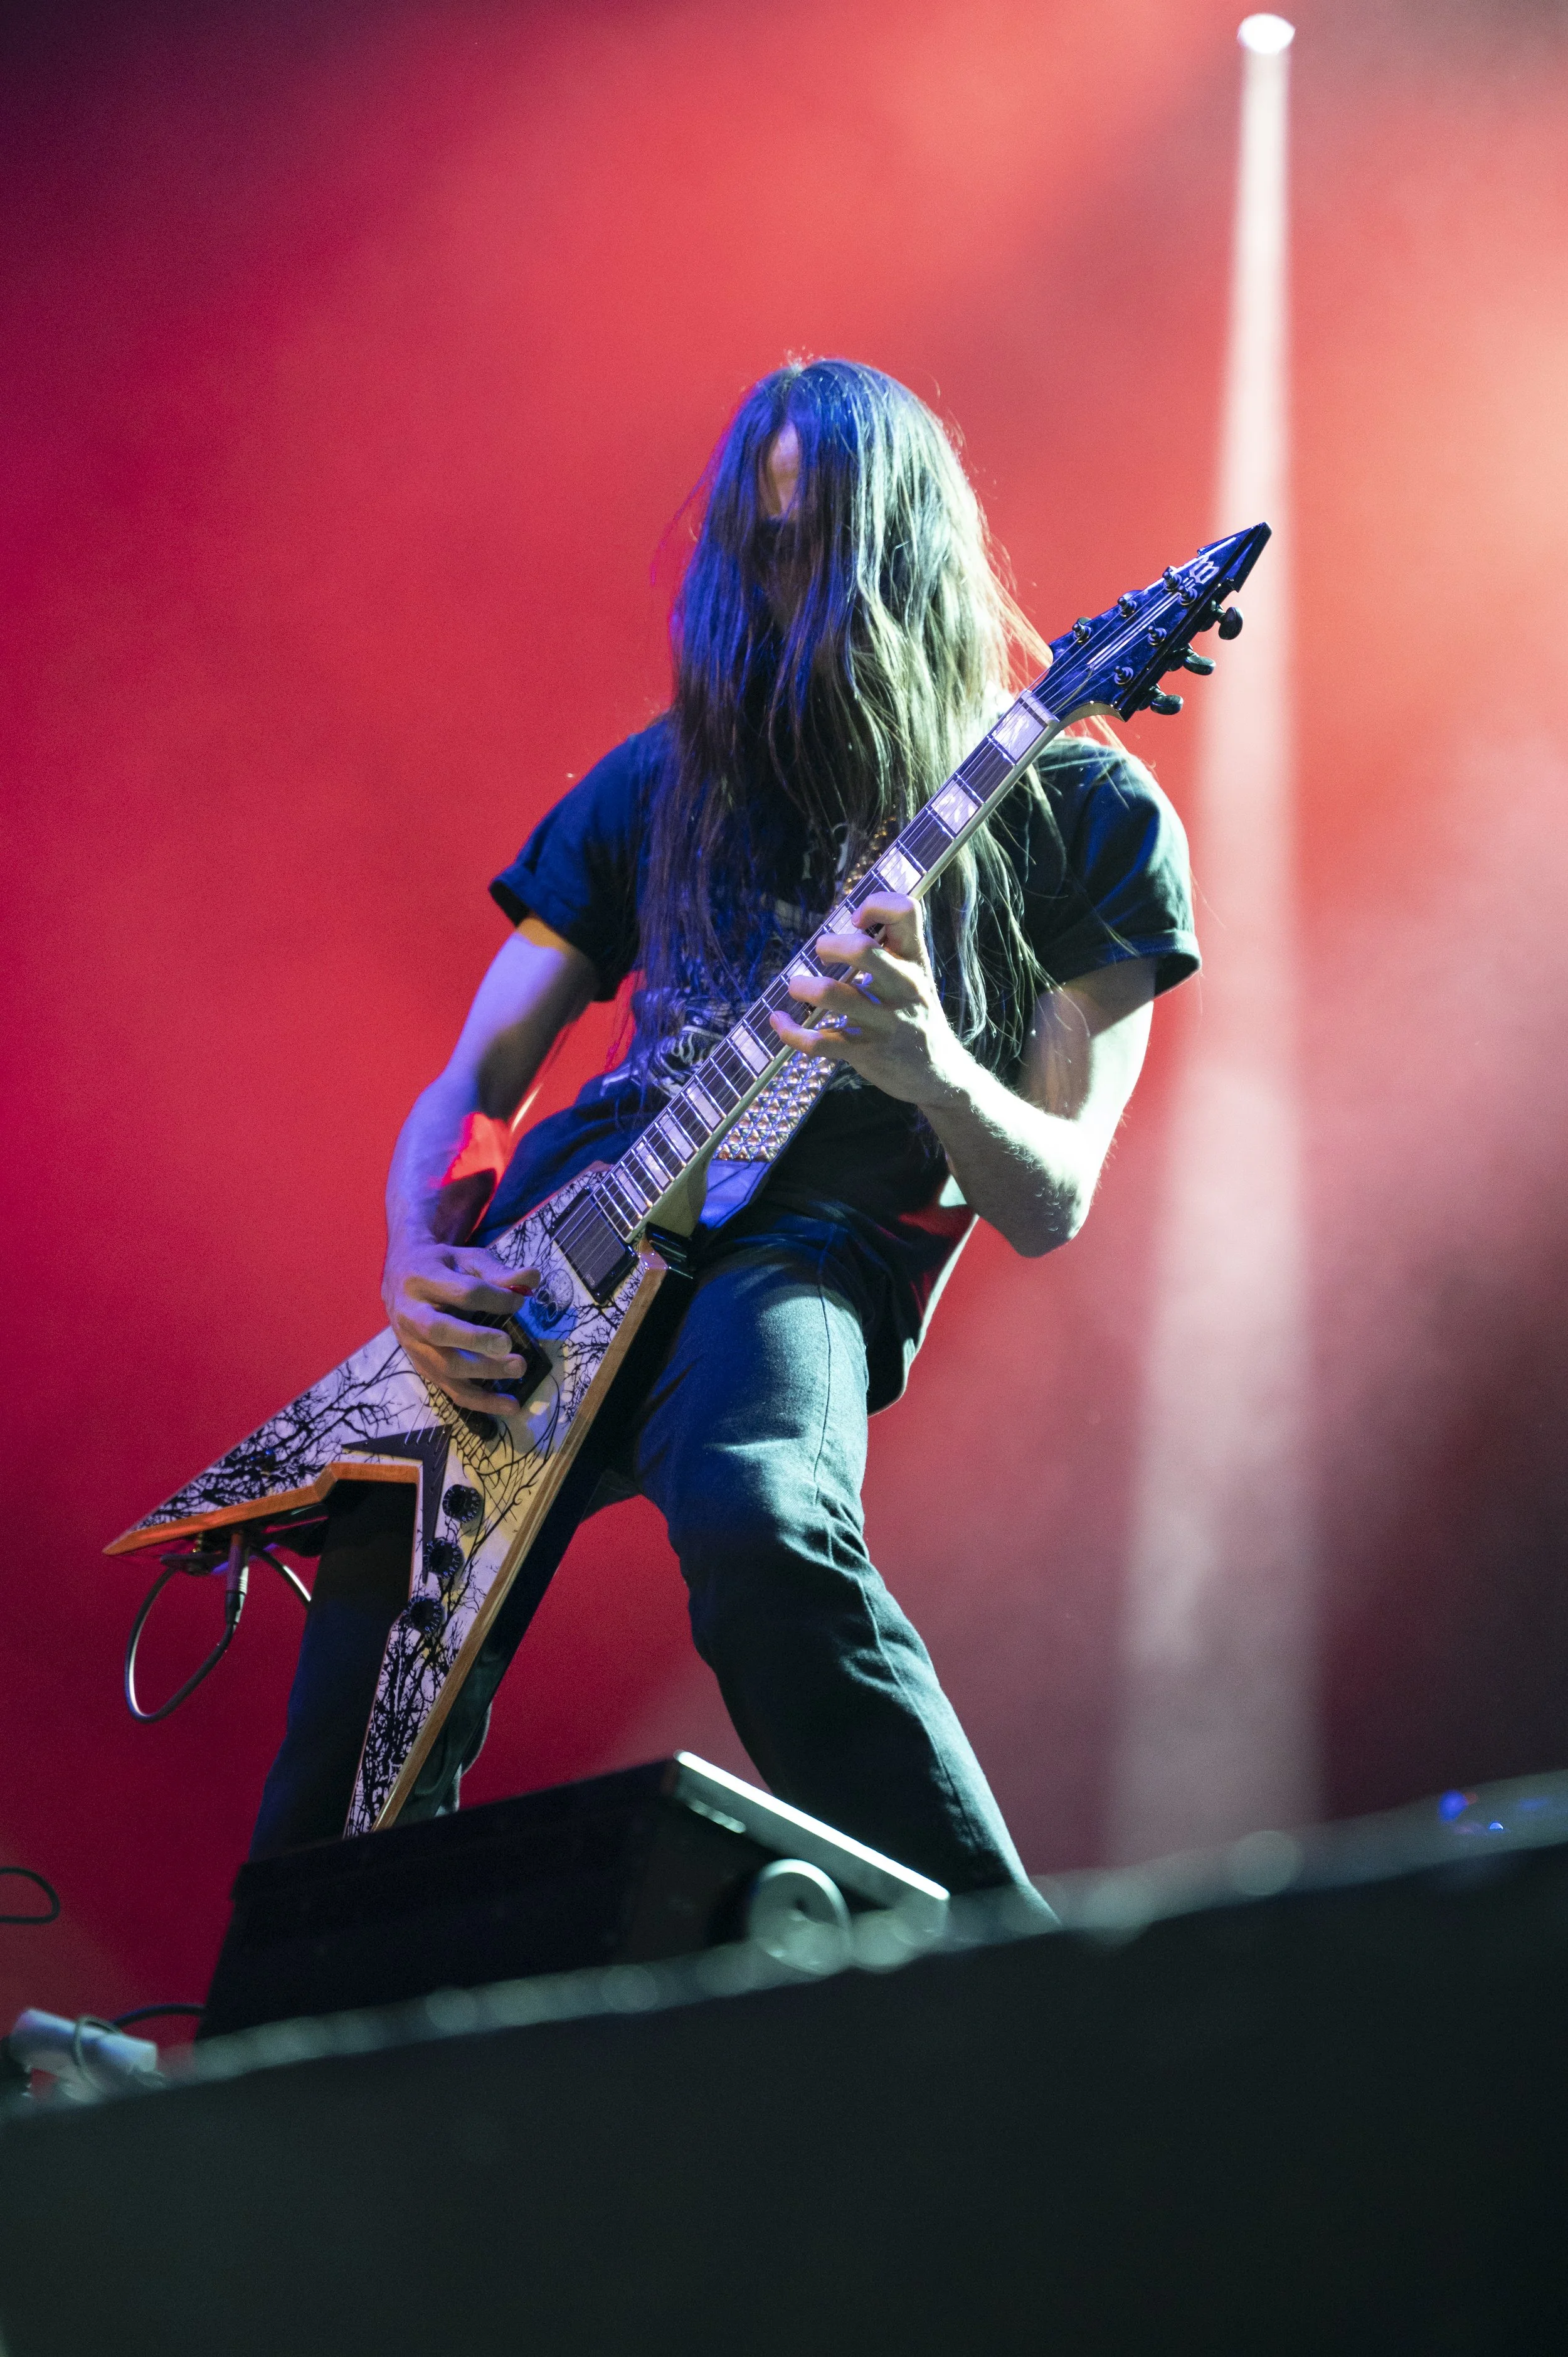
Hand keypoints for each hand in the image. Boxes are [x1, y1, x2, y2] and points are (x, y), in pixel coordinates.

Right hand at [383, 1235, 539, 1412]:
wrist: (400, 1278)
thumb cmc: (440, 1266)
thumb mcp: (465, 1259)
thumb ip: (497, 1271)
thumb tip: (533, 1278)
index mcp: (422, 1280)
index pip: (461, 1293)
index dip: (494, 1298)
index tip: (520, 1300)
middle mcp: (410, 1315)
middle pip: (439, 1332)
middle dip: (475, 1340)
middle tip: (508, 1344)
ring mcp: (413, 1346)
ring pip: (445, 1366)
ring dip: (484, 1372)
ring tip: (519, 1368)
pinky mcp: (423, 1367)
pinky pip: (451, 1389)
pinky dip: (481, 1401)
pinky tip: (510, 1404)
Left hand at [769, 893, 965, 1107]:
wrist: (937, 1074)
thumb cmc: (916, 1015)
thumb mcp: (916, 978)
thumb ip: (891, 950)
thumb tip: (846, 924)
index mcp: (915, 961)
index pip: (906, 911)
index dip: (875, 904)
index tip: (856, 919)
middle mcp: (904, 987)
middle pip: (862, 950)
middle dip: (829, 945)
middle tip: (821, 954)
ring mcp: (885, 1021)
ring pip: (832, 994)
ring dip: (803, 987)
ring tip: (797, 987)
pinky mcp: (866, 1051)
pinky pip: (819, 1041)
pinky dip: (791, 1032)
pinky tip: (781, 1023)